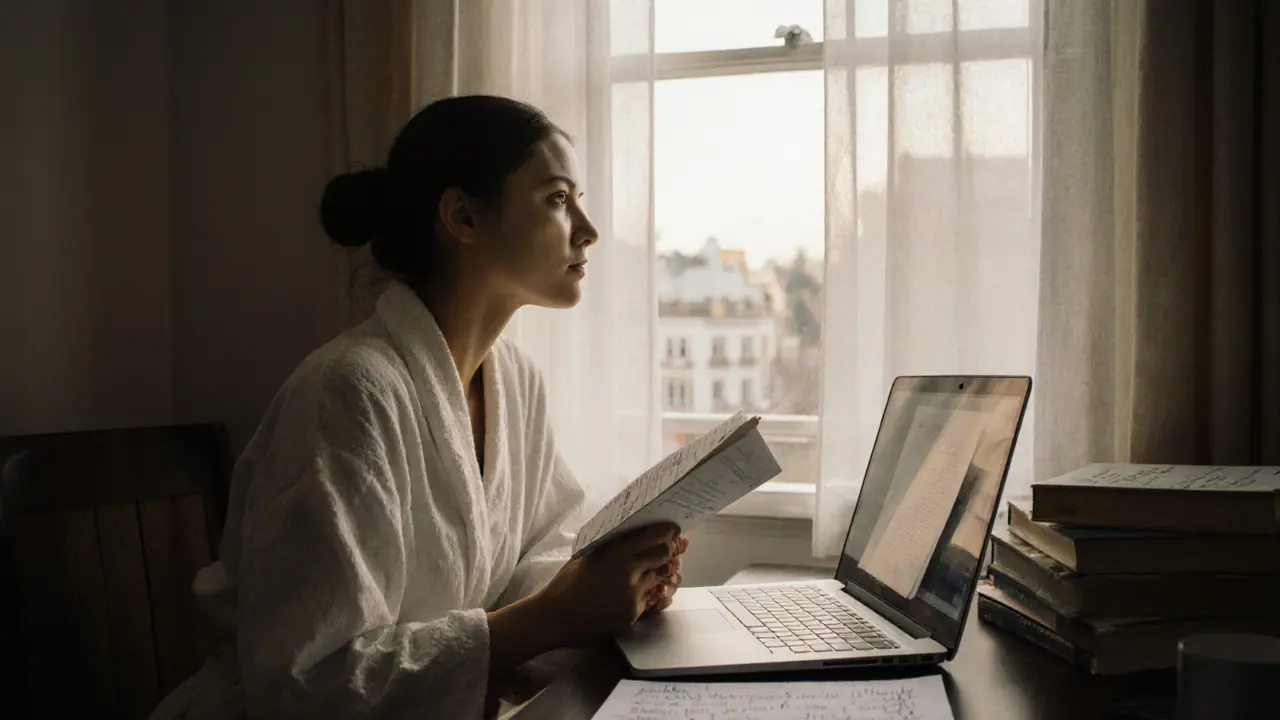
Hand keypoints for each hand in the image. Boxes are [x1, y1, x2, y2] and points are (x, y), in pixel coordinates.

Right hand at [532, 523, 681, 646]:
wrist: (555, 617)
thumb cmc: (567, 583)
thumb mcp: (588, 556)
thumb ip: (612, 547)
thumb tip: (633, 536)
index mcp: (616, 554)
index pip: (653, 537)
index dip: (667, 532)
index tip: (673, 529)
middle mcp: (629, 573)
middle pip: (661, 556)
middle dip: (664, 552)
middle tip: (664, 549)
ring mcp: (633, 596)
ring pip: (655, 580)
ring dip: (650, 576)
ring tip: (633, 577)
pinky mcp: (633, 615)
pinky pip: (645, 601)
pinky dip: (638, 597)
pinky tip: (620, 598)